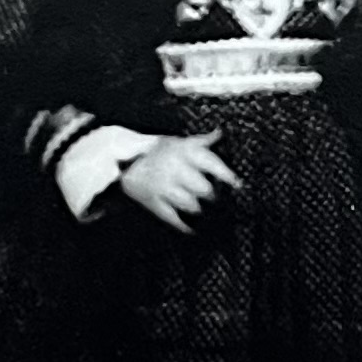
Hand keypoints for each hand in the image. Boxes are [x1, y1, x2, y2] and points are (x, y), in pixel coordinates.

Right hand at [119, 131, 239, 231]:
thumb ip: (201, 141)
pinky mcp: (152, 201)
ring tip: (201, 208)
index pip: (211, 163)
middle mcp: (173, 168)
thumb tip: (220, 133)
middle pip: (202, 188)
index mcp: (182, 151)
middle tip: (215, 198)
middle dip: (210, 194)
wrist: (124, 160)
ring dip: (198, 207)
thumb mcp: (179, 142)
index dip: (227, 176)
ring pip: (189, 204)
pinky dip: (183, 224)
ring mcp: (162, 186)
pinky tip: (191, 228)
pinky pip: (171, 217)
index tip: (237, 185)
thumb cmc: (157, 151)